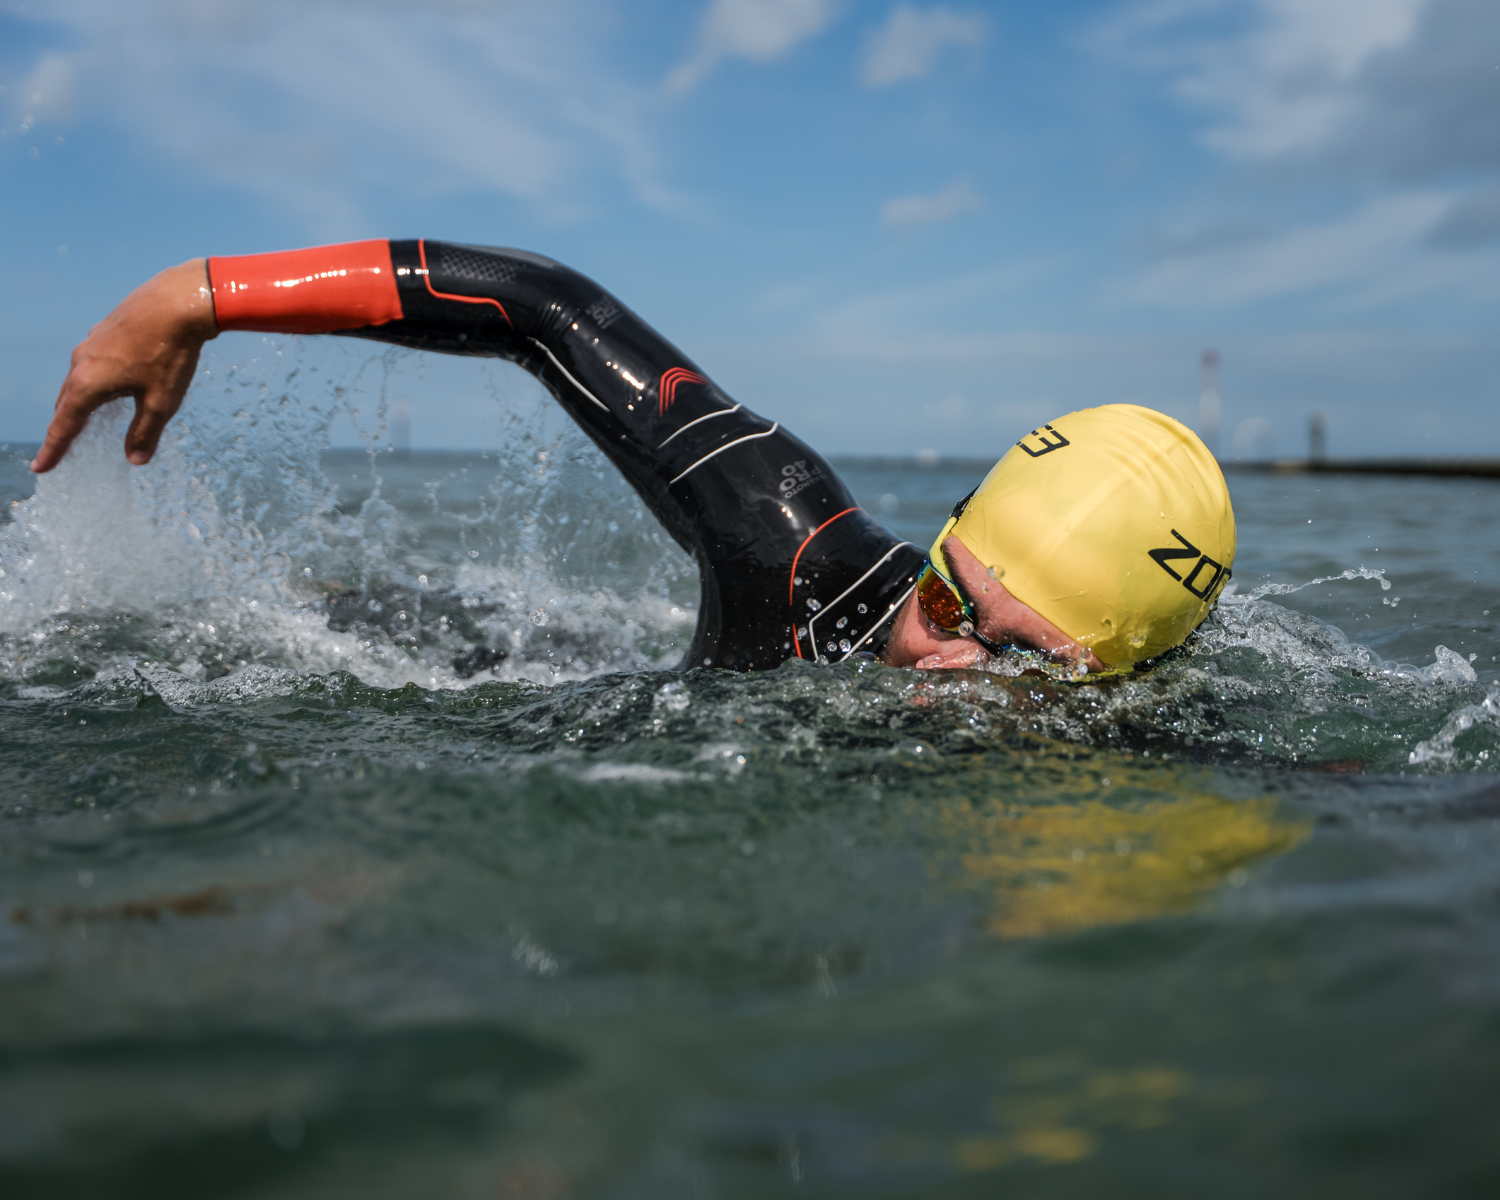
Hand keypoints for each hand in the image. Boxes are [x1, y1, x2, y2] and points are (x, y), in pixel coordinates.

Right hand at [31, 258, 217, 472]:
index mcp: (88, 384)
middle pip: (67, 402)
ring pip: (78, 379)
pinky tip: (106, 381)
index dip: (53, 449)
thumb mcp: (161, 402)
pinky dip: (92, 380)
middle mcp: (82, 362)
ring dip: (77, 402)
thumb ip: (145, 432)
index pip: (64, 426)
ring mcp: (92, 343)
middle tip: (59, 448)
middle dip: (63, 427)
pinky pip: (92, 362)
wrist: (178, 300)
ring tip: (78, 419)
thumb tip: (135, 459)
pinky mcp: (106, 330)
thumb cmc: (169, 353)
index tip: (41, 468)